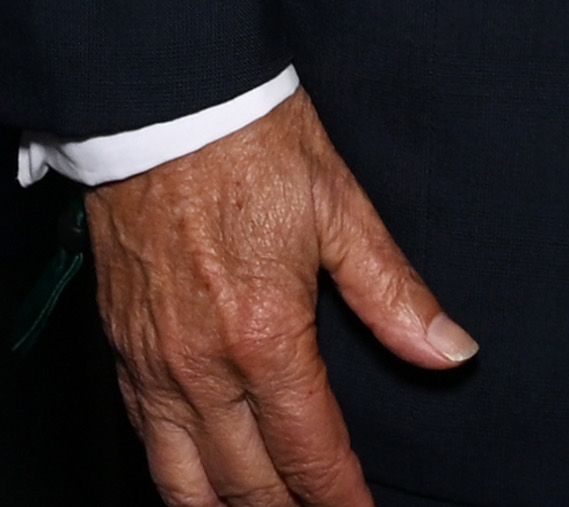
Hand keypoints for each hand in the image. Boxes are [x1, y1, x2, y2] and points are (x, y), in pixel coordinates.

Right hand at [90, 93, 474, 506]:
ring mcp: (152, 363)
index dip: (342, 499)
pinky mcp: (119, 348)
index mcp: (263, 337)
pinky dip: (174, 478)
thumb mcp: (340, 207)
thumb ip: (394, 295)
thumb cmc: (248, 143)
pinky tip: (199, 483)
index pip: (310, 453)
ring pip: (183, 482)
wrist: (160, 102)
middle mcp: (200, 367)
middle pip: (248, 483)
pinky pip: (143, 438)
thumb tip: (449, 350)